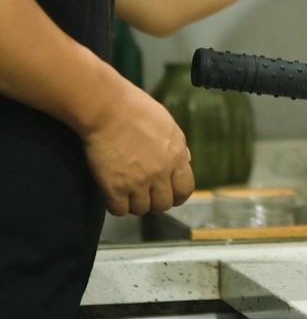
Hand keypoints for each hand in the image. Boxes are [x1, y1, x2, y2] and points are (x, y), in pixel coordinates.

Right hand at [80, 81, 194, 215]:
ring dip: (135, 202)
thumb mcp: (168, 124)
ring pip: (141, 210)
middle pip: (163, 204)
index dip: (178, 195)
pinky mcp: (114, 187)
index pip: (185, 189)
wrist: (107, 108)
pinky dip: (116, 205)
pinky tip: (114, 193)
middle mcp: (160, 172)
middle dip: (155, 200)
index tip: (170, 194)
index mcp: (176, 156)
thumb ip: (178, 146)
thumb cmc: (136, 109)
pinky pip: (119, 211)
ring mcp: (137, 182)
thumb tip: (186, 161)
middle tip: (145, 191)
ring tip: (128, 190)